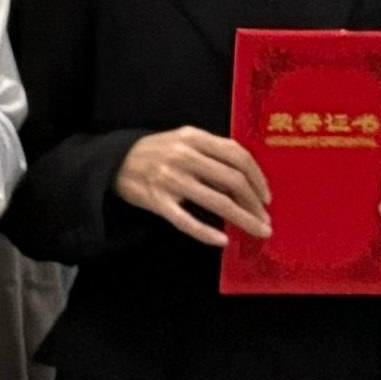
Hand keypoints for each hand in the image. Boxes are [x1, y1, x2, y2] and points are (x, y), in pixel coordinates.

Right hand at [112, 128, 271, 245]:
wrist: (114, 162)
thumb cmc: (156, 152)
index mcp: (194, 138)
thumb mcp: (183, 140)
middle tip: (266, 218)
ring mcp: (171, 180)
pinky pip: (187, 221)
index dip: (258, 177)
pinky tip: (222, 241)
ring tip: (258, 230)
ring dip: (243, 219)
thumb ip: (211, 152)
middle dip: (255, 203)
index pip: (237, 155)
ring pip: (217, 202)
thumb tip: (245, 178)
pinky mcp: (158, 202)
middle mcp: (184, 157)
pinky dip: (207, 233)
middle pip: (232, 180)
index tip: (266, 196)